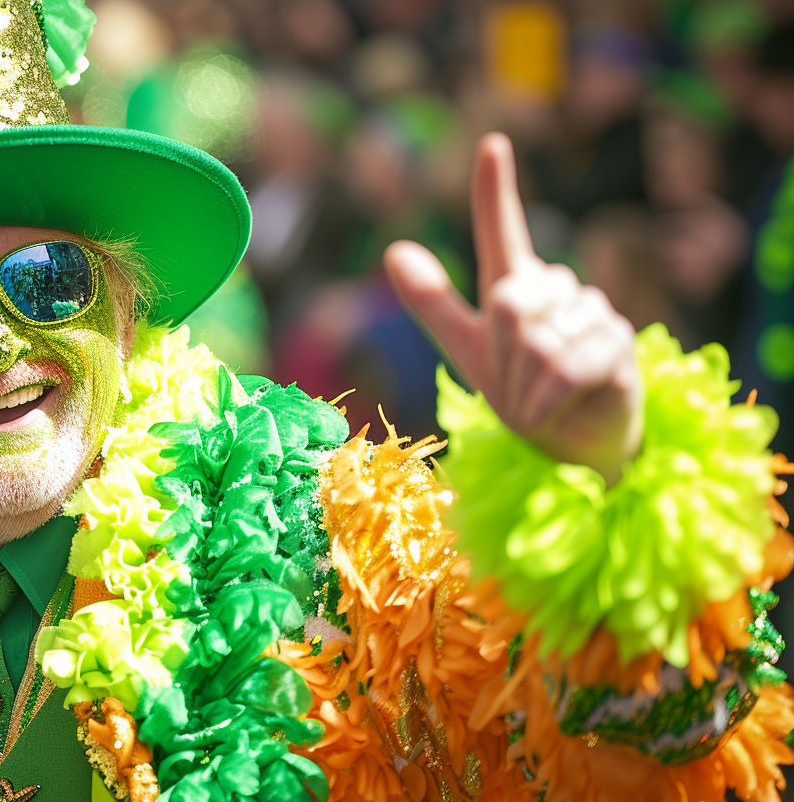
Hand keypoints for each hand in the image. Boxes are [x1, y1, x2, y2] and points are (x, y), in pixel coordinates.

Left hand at [384, 133, 642, 482]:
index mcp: (516, 288)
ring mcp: (593, 313)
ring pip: (537, 338)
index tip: (492, 144)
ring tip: (540, 400)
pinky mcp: (618, 345)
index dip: (494, 191)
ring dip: (524, 385)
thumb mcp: (467, 349)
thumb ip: (434, 303)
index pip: (503, 231)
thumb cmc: (522, 393)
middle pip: (509, 302)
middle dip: (501, 357)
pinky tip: (557, 407)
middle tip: (514, 388)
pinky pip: (566, 366)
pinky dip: (548, 399)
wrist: (571, 446)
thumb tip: (395, 250)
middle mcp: (557, 291)